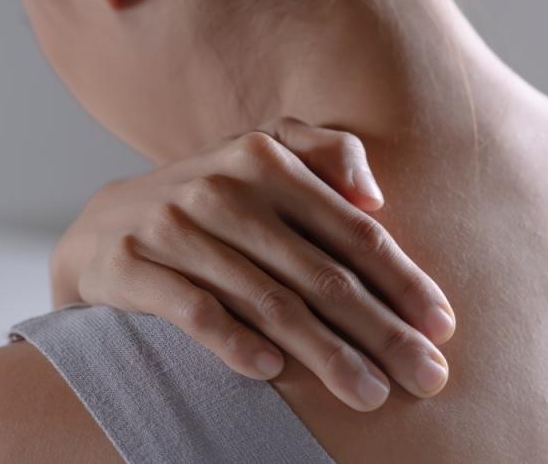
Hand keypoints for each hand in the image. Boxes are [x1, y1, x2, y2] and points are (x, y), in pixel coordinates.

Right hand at [51, 118, 454, 411]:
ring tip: (368, 394)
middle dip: (381, 332)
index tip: (441, 327)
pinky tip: (272, 373)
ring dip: (324, 354)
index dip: (403, 281)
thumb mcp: (263, 158)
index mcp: (267, 159)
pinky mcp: (131, 265)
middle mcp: (223, 188)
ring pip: (268, 301)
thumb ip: (324, 154)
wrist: (106, 223)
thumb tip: (375, 195)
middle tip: (425, 376)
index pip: (354, 230)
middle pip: (321, 274)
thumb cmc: (212, 201)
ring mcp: (175, 226)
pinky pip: (193, 311)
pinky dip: (234, 342)